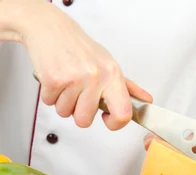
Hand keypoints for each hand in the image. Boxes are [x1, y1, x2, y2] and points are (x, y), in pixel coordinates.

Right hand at [0, 0, 152, 129]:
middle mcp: (96, 77)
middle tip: (77, 93)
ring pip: (65, 112)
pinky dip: (49, 94)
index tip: (107, 118)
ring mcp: (74, 78)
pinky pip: (49, 103)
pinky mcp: (53, 79)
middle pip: (84, 120)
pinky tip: (55, 78)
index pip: (123, 113)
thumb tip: (146, 101)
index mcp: (112, 75)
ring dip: (62, 101)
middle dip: (77, 111)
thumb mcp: (108, 64)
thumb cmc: (79, 48)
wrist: (51, 29)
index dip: (114, 124)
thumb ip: (127, 87)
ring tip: (65, 82)